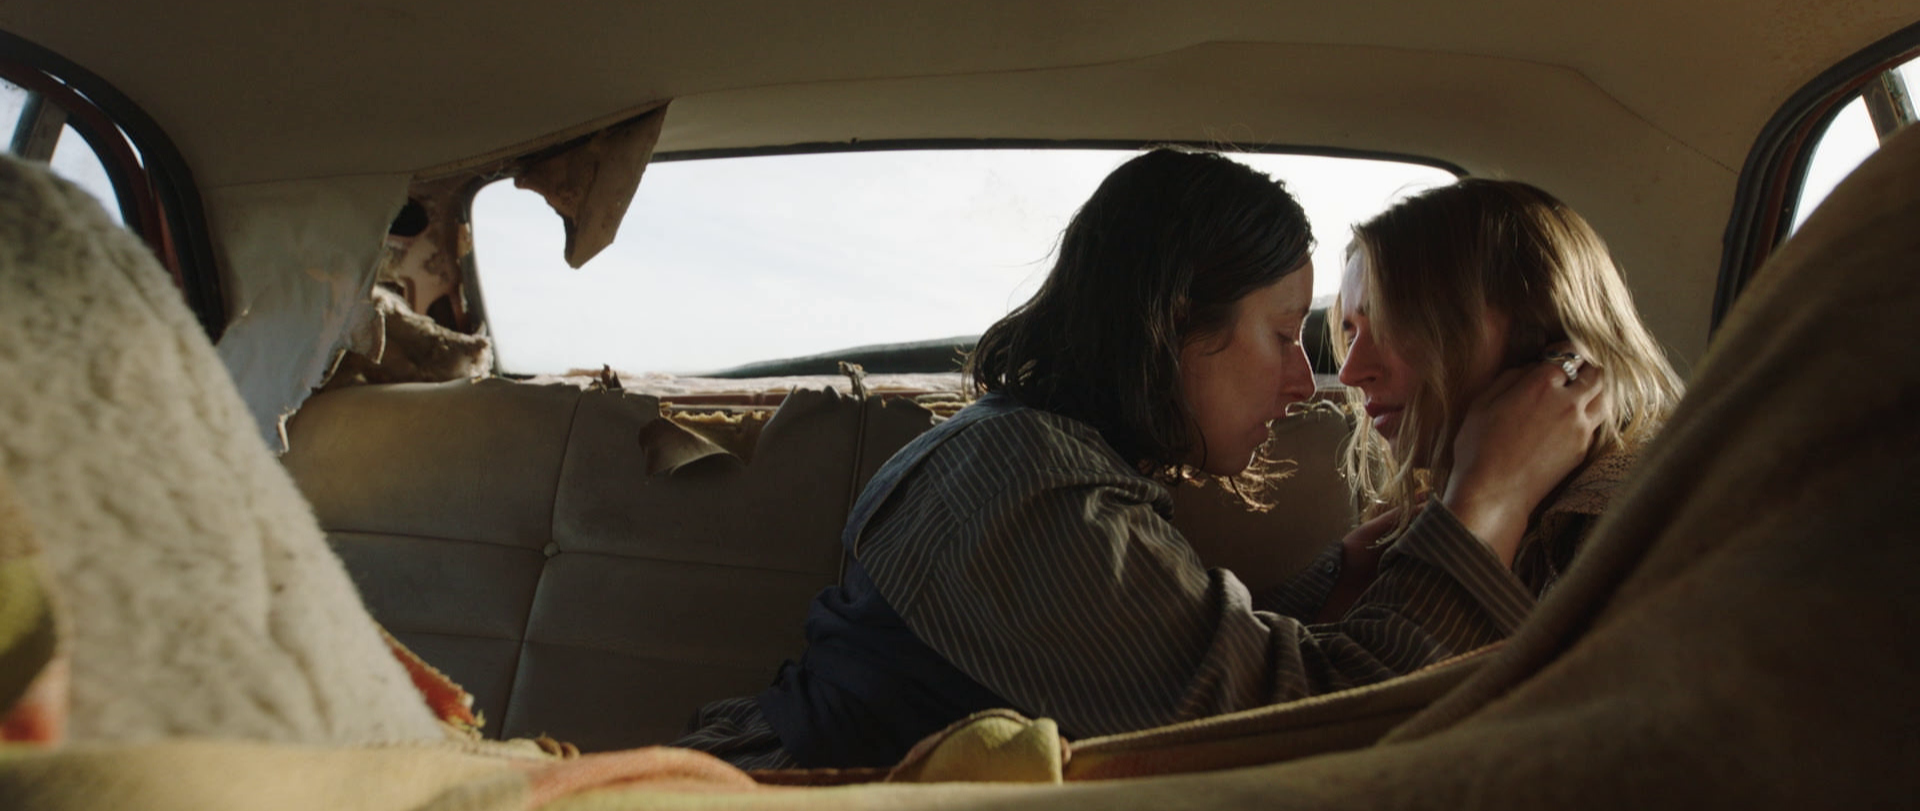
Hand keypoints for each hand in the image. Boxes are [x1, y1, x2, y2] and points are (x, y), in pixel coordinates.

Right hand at [1441, 346, 1608, 565]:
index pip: (1569, 354)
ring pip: (1605, 396)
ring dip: (1597, 388)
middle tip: (1575, 367)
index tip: (1556, 352)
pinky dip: (1593, 412)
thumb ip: (1509, 378)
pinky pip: (1597, 421)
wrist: (1494, 494)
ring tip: (1583, 389)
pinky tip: (1579, 414)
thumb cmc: (1478, 448)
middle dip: (1587, 365)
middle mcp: (1567, 402)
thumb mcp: (1481, 404)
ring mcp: (1579, 427)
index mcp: (1539, 386)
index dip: (1564, 350)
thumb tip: (1531, 368)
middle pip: (1596, 372)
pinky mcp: (1582, 448)